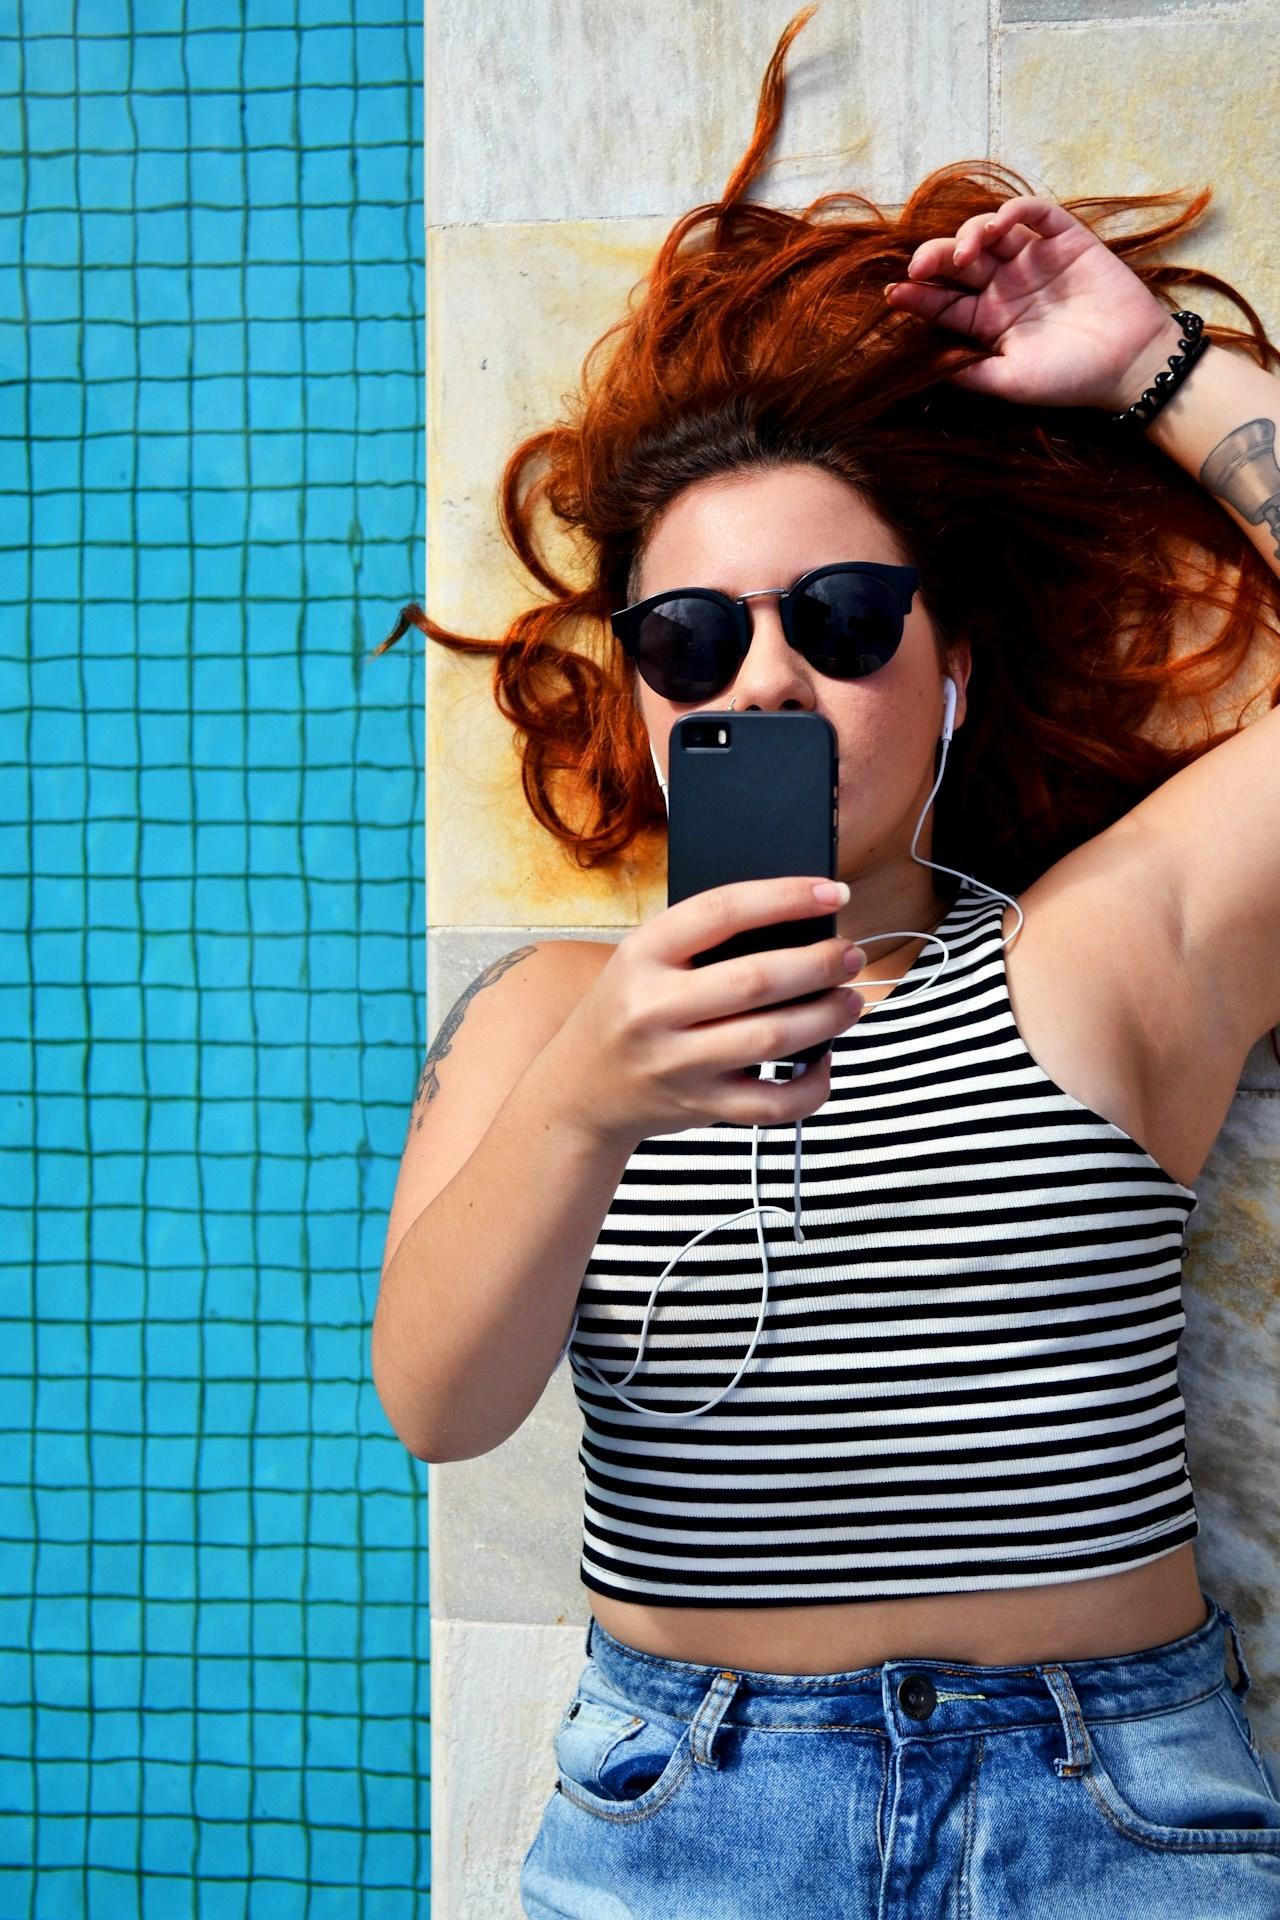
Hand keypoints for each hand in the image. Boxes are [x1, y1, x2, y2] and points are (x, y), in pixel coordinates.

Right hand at [547, 877, 867, 1149]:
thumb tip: (801, 928)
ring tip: (850, 1000)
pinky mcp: (701, 1107)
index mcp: (643, 954)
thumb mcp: (642, 960)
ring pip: (772, 1039)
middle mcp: (655, 1008)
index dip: (786, 897)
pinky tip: (823, 1061)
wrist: (579, 1089)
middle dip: (820, 964)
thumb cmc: (626, 1010)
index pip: (722, 911)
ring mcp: (678, 1063)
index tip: (834, 893)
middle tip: (850, 955)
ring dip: (827, 1017)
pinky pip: (772, 1103)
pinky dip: (812, 1085)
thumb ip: (703, 942)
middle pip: (757, 980)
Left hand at [886, 194, 1186, 413]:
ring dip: (971, 233)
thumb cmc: (1069, 380)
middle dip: (935, 258)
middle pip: (959, 262)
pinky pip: (1037, 214)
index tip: (896, 293)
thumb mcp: (1009, 382)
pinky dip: (1016, 211)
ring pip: (991, 232)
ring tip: (965, 252)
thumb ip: (967, 372)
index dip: (918, 295)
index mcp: (988, 321)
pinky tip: (1001, 223)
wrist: (1129, 366)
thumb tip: (919, 367)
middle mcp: (1006, 286)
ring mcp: (1035, 260)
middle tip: (921, 266)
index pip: (944, 302)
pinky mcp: (1067, 240)